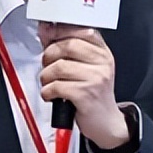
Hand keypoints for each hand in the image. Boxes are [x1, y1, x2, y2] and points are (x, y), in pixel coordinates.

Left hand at [38, 23, 129, 148]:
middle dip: (49, 55)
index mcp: (102, 52)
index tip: (47, 34)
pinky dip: (47, 92)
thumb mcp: (85, 67)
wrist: (106, 122)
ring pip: (59, 67)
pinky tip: (51, 95)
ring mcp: (96, 79)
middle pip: (68, 46)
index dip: (60, 31)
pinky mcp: (86, 95)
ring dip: (46, 76)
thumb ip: (65, 48)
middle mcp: (102, 63)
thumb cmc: (92, 93)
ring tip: (49, 83)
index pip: (81, 30)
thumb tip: (46, 30)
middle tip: (47, 65)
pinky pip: (57, 86)